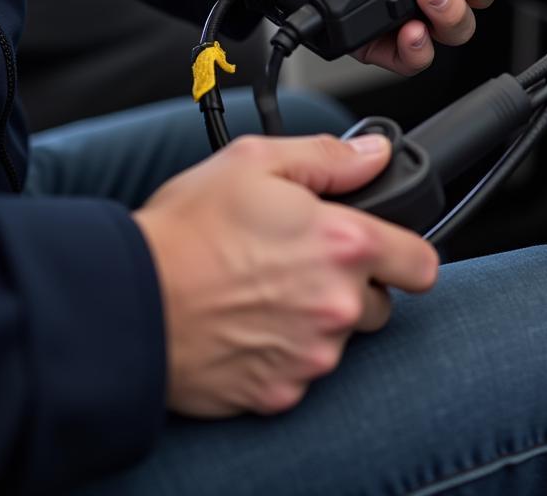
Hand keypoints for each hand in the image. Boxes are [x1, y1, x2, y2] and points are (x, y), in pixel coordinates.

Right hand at [133, 132, 437, 416]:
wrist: (125, 303)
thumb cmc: (186, 232)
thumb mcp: (255, 162)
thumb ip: (328, 158)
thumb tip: (374, 155)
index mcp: (345, 245)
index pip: (421, 264)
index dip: (405, 255)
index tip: (386, 252)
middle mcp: (338, 305)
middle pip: (379, 304)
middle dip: (352, 286)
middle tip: (302, 266)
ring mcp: (311, 355)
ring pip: (339, 339)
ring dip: (318, 321)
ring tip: (266, 295)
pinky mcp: (279, 392)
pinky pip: (300, 373)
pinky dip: (283, 355)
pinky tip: (248, 328)